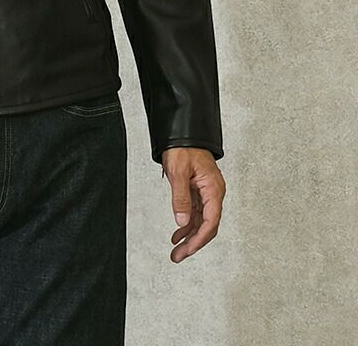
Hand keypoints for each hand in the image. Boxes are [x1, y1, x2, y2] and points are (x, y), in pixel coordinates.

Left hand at [160, 146, 225, 262]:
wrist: (183, 133)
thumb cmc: (183, 148)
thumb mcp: (178, 172)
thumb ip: (181, 198)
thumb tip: (182, 222)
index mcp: (213, 190)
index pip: (210, 222)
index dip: (199, 239)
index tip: (187, 251)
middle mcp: (213, 193)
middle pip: (207, 225)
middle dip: (193, 243)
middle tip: (178, 256)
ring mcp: (206, 192)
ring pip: (200, 221)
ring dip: (188, 236)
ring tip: (176, 251)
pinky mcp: (199, 190)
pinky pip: (195, 212)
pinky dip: (186, 223)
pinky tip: (178, 234)